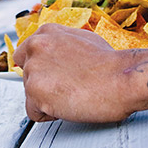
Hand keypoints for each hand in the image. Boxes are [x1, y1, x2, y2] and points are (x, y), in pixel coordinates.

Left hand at [14, 24, 132, 122]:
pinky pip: (33, 112)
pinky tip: (67, 106)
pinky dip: (48, 115)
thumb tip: (52, 55)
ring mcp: (34, 69)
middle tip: (67, 87)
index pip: (24, 55)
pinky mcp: (36, 92)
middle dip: (44, 85)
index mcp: (45, 33)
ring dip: (47, 100)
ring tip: (72, 95)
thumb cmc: (110, 63)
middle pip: (26, 76)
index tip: (51, 77)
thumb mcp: (81, 39)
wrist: (122, 79)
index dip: (39, 69)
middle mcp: (36, 47)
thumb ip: (59, 44)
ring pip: (30, 95)